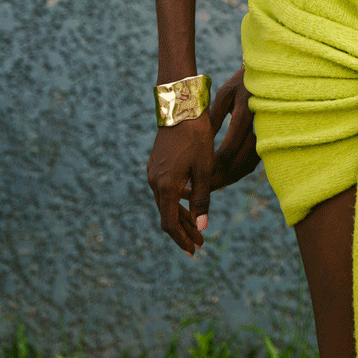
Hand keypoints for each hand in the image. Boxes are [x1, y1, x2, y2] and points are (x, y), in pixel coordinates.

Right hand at [147, 111, 213, 254]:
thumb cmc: (196, 137)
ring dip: (181, 216)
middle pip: (168, 215)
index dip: (182, 239)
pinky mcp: (156, 166)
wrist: (180, 108)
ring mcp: (153, 173)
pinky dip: (176, 201)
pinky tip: (189, 202)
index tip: (194, 250)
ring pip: (166, 203)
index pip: (170, 223)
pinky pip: (165, 190)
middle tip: (198, 244)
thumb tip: (201, 228)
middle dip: (183, 231)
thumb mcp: (204, 169)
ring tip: (196, 228)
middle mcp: (155, 182)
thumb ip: (202, 199)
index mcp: (166, 186)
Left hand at [208, 66, 260, 189]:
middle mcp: (258, 129)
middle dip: (218, 178)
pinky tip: (225, 179)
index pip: (228, 150)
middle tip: (200, 189)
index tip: (196, 174)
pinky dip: (238, 173)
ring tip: (209, 187)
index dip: (212, 166)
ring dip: (228, 179)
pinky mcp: (267, 141)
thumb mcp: (225, 94)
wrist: (270, 76)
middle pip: (237, 163)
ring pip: (246, 166)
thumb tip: (200, 142)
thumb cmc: (241, 83)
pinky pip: (252, 163)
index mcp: (245, 116)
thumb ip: (213, 117)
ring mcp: (265, 137)